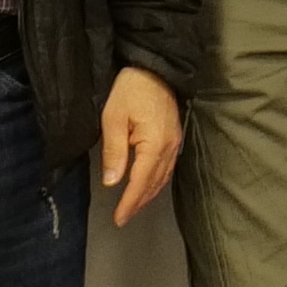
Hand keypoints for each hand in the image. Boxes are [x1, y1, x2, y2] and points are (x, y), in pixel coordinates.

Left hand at [96, 67, 182, 223]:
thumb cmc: (131, 89)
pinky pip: (167, 168)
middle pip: (154, 184)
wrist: (154, 67)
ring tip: (133, 207)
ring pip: (162, 178)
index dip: (129, 202)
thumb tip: (111, 182)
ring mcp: (175, 143)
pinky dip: (156, 182)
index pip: (140, 182)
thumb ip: (113, 151)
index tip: (119, 219)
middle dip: (138, 203)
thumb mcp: (113, 118)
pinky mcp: (175, 138)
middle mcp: (169, 148)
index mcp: (155, 144)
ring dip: (148, 195)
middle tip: (123, 218)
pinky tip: (148, 185)